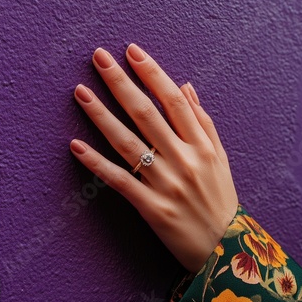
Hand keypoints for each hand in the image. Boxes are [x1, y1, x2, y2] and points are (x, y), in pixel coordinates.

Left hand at [70, 44, 237, 272]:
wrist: (225, 249)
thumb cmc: (220, 199)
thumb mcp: (220, 157)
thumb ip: (203, 121)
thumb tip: (185, 85)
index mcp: (202, 145)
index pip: (174, 100)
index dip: (152, 73)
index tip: (132, 51)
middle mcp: (184, 160)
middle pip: (147, 114)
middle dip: (121, 83)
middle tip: (98, 58)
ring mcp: (166, 184)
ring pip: (128, 143)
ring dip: (102, 115)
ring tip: (81, 92)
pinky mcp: (151, 208)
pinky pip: (120, 181)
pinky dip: (97, 164)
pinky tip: (76, 145)